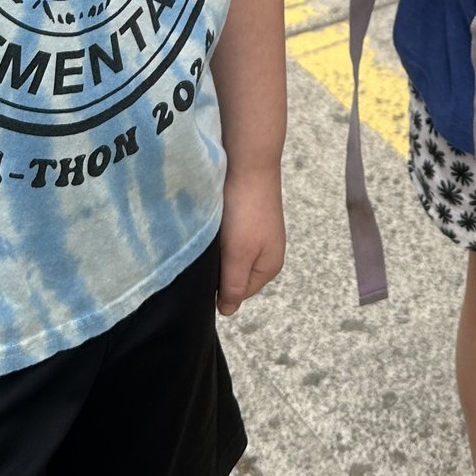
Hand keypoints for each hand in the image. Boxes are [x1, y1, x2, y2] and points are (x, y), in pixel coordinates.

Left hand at [217, 165, 285, 315]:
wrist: (250, 163)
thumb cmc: (245, 211)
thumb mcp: (239, 256)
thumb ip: (233, 286)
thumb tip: (228, 312)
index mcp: (269, 267)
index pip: (238, 294)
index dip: (219, 286)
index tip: (206, 270)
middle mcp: (268, 253)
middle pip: (236, 275)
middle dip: (220, 268)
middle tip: (205, 253)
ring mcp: (260, 234)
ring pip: (232, 255)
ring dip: (219, 250)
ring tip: (209, 238)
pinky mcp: (250, 218)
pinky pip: (232, 237)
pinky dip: (221, 235)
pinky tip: (214, 225)